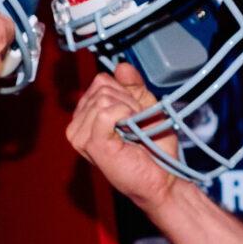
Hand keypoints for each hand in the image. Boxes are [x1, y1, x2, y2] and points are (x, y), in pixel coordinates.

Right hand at [65, 61, 184, 212]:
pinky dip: (125, 115)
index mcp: (88, 114)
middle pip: (101, 86)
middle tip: (137, 124)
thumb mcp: (145, 107)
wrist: (163, 177)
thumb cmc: (155, 149)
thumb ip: (132, 86)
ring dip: (128, 110)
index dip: (124, 92)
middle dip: (127, 100)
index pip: (100, 81)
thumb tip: (121, 66)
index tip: (135, 113)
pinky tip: (130, 131)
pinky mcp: (91, 143)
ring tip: (134, 131)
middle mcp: (79, 124)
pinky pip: (105, 112)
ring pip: (103, 98)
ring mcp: (81, 135)